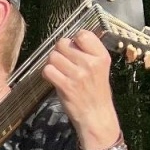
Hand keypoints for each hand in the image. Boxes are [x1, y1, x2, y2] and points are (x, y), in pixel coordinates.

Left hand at [41, 31, 119, 148]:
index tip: (74, 49)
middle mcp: (90, 63)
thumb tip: (68, 40)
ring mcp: (77, 75)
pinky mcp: (65, 86)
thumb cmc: (96, 91)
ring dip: (52, 63)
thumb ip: (88, 53)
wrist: (96, 115)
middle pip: (63, 44)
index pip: (82, 34)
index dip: (74, 40)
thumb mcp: (100, 68)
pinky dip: (48, 73)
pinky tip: (54, 78)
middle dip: (60, 52)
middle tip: (64, 63)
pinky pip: (48, 70)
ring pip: (53, 56)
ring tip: (60, 71)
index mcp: (101, 56)